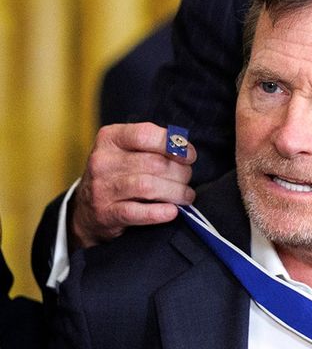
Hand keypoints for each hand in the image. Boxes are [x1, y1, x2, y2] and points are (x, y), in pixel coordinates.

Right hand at [69, 123, 196, 248]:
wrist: (86, 210)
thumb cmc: (117, 174)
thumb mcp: (126, 150)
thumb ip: (152, 144)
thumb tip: (185, 148)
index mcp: (110, 138)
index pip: (146, 134)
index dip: (173, 144)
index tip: (189, 156)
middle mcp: (102, 161)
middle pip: (153, 163)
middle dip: (180, 173)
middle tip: (187, 179)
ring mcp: (102, 188)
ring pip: (148, 187)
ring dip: (175, 192)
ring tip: (186, 196)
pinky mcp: (106, 214)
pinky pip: (137, 213)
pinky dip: (159, 213)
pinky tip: (172, 212)